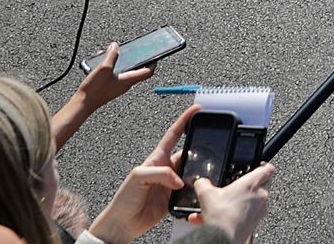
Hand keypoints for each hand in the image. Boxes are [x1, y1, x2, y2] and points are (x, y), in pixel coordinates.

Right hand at [53, 43, 155, 148]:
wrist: (82, 104)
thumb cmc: (94, 90)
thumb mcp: (104, 68)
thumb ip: (111, 56)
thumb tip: (115, 46)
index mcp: (129, 80)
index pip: (148, 72)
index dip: (154, 62)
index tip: (157, 54)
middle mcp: (125, 84)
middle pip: (137, 70)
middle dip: (138, 59)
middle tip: (139, 51)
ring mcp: (117, 86)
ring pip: (124, 72)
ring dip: (123, 62)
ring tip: (116, 53)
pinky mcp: (109, 87)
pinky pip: (115, 75)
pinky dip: (113, 67)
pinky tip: (103, 62)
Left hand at [88, 105, 196, 243]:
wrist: (123, 223)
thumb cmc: (124, 199)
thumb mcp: (138, 177)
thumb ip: (160, 173)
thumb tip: (178, 179)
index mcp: (157, 158)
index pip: (174, 134)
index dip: (185, 120)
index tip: (196, 110)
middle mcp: (167, 169)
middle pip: (189, 153)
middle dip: (200, 149)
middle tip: (211, 147)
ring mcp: (172, 183)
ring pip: (193, 172)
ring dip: (199, 173)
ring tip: (204, 174)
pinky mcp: (176, 198)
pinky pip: (192, 190)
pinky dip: (198, 190)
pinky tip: (199, 191)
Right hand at [191, 162, 274, 243]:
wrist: (223, 239)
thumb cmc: (221, 216)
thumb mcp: (205, 194)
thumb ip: (204, 183)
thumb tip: (202, 182)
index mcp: (253, 183)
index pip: (268, 168)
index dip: (263, 166)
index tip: (257, 166)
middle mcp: (261, 196)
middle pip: (263, 184)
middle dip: (251, 185)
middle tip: (238, 185)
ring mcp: (260, 210)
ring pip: (254, 201)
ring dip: (240, 201)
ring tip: (220, 206)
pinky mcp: (256, 223)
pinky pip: (247, 214)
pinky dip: (234, 214)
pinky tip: (218, 218)